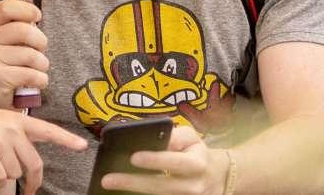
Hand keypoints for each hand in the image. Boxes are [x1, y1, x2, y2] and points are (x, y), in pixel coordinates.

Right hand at [0, 0, 47, 104]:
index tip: (37, 17)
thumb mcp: (18, 33)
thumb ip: (22, 10)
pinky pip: (31, 74)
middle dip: (41, 42)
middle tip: (39, 50)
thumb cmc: (15, 59)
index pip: (7, 7)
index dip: (27, 10)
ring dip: (42, 64)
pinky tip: (35, 80)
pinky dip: (41, 79)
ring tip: (36, 68)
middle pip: (24, 30)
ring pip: (31, 55)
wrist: (4, 91)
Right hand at [0, 104, 85, 191]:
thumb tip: (31, 161)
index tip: (83, 146)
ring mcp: (0, 139)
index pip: (48, 130)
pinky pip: (0, 176)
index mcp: (19, 120)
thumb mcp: (0, 122)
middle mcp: (12, 128)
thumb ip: (18, 135)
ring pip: (15, 171)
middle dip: (34, 180)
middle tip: (32, 189)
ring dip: (6, 174)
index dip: (66, 140)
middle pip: (34, 162)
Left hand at [103, 125, 218, 194]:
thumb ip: (174, 136)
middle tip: (107, 179)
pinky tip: (123, 194)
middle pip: (160, 187)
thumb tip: (150, 136)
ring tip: (110, 188)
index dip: (155, 160)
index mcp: (197, 164)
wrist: (216, 177)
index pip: (175, 162)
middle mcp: (192, 186)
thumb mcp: (191, 138)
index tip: (133, 157)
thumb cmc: (196, 153)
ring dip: (132, 194)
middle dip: (132, 183)